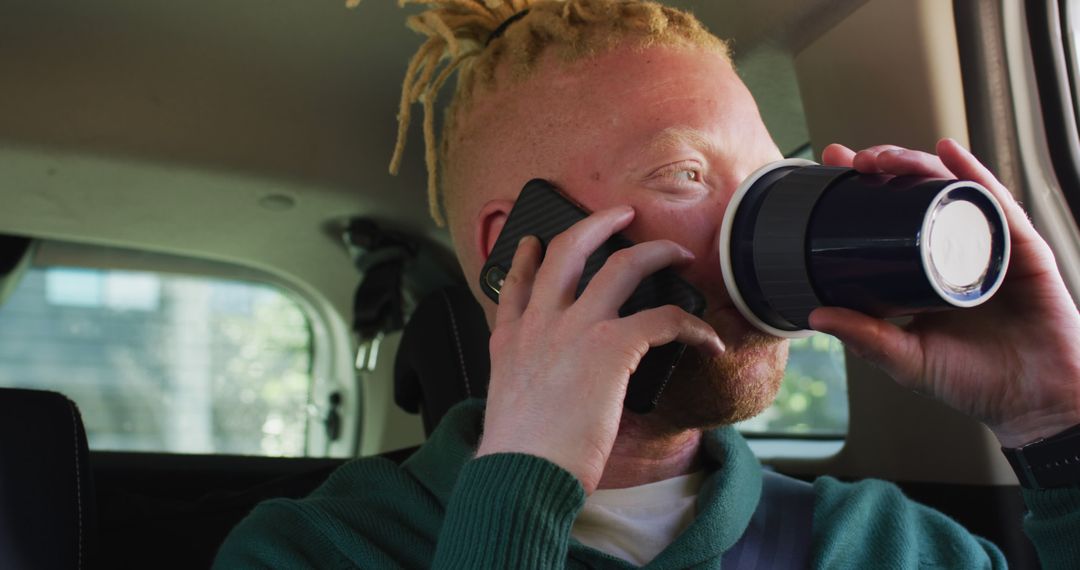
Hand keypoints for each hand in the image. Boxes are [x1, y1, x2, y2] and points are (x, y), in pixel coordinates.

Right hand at [476, 206, 723, 492]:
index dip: (524, 257)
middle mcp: (540, 323)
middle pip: (568, 250)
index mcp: (510, 340)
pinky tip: (708, 340)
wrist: (522, 475)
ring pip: (621, 265)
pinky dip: (694, 327)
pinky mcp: (610, 346)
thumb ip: (532, 383)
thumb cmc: (521, 457)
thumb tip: (561, 392)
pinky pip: (665, 318)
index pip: (514, 284)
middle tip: (622, 214)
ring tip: (679, 253)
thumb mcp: (510, 406)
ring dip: (657, 252)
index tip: (533, 243)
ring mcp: (574, 328)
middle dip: (599, 222)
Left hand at [812, 139, 1079, 446]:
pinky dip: (972, 173)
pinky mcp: (1022, 249)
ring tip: (884, 158)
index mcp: (925, 269)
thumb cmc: (975, 382)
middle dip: (884, 168)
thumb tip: (814, 316)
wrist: (1034, 402)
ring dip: (916, 165)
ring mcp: (988, 245)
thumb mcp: (907, 359)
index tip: (829, 168)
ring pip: (950, 190)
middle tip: (852, 160)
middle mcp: (955, 250)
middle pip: (916, 194)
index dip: (862, 189)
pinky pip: (995, 203)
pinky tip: (948, 153)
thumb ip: (866, 338)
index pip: (889, 217)